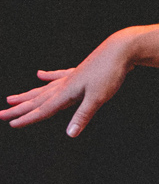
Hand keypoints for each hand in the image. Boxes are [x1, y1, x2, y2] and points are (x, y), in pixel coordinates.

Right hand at [3, 29, 140, 136]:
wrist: (121, 49)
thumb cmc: (110, 73)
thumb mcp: (98, 97)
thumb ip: (83, 116)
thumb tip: (70, 134)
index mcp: (67, 92)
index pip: (43, 109)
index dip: (28, 118)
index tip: (11, 124)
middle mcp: (65, 84)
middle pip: (37, 99)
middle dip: (19, 108)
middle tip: (0, 114)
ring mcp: (71, 76)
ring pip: (44, 88)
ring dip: (28, 95)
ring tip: (11, 98)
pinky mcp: (80, 71)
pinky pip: (59, 75)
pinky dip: (49, 76)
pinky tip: (40, 74)